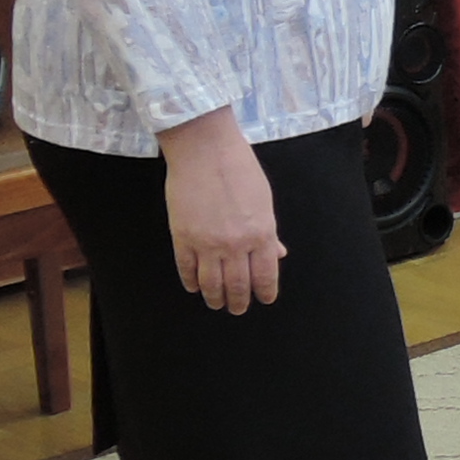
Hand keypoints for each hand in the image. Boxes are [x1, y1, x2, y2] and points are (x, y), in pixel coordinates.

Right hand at [161, 110, 284, 314]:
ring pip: (211, 284)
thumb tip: (277, 254)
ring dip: (215, 298)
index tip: (264, 299)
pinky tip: (194, 287)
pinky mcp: (182, 237)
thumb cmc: (239, 168)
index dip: (264, 292)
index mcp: (261, 234)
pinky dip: (190, 282)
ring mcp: (207, 244)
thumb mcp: (264, 200)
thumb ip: (269, 232)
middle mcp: (236, 244)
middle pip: (238, 286)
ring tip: (216, 303)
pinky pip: (187, 269)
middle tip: (237, 309)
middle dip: (239, 302)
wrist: (205, 150)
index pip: (265, 275)